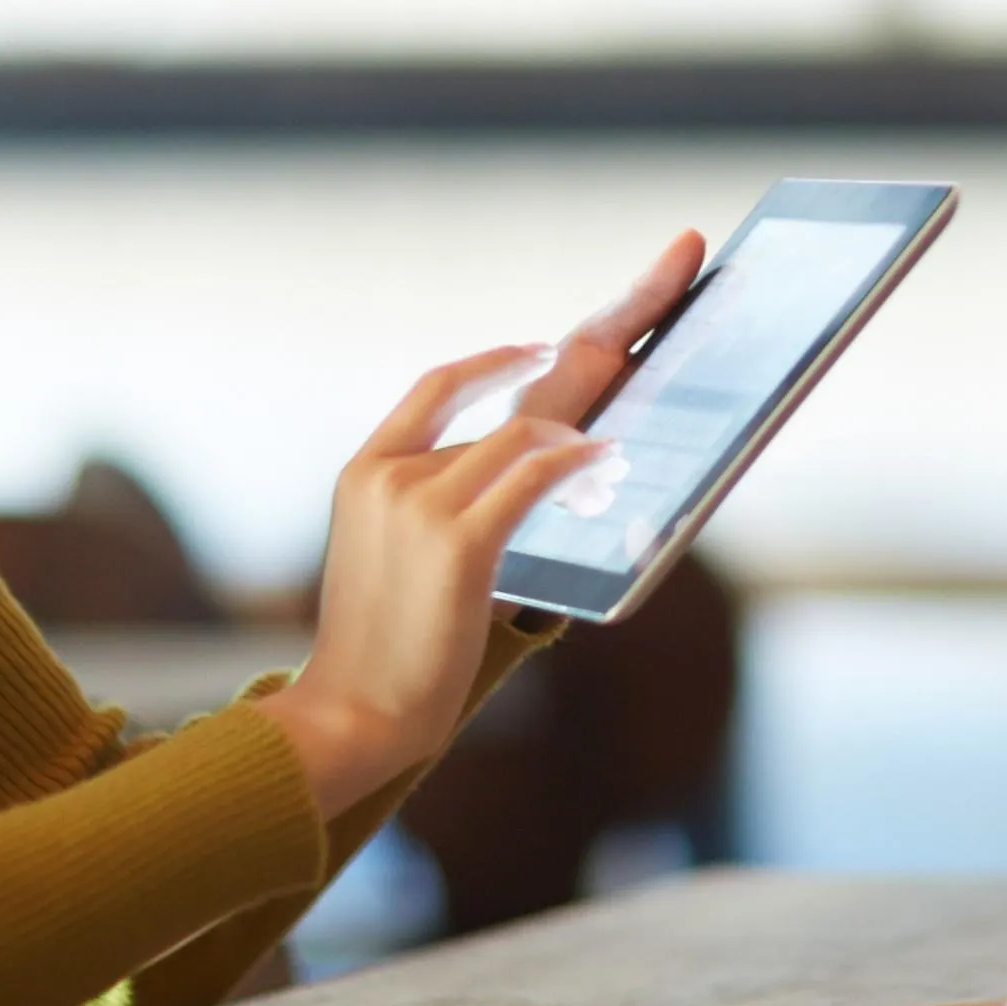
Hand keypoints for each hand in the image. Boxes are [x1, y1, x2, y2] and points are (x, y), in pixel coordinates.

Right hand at [252, 232, 706, 814]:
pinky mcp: (457, 539)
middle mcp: (391, 471)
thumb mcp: (397, 561)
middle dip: (595, 345)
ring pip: (530, 437)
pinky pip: (537, 474)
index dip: (498, 357)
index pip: (441, 383)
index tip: (544, 344)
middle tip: (658, 289)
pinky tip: (611, 464)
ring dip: (592, 441)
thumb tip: (520, 480)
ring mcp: (419, 500)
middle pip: (509, 403)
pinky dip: (582, 465)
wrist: (348, 716)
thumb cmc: (384, 651)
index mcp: (367, 469)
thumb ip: (443, 510)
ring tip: (627, 454)